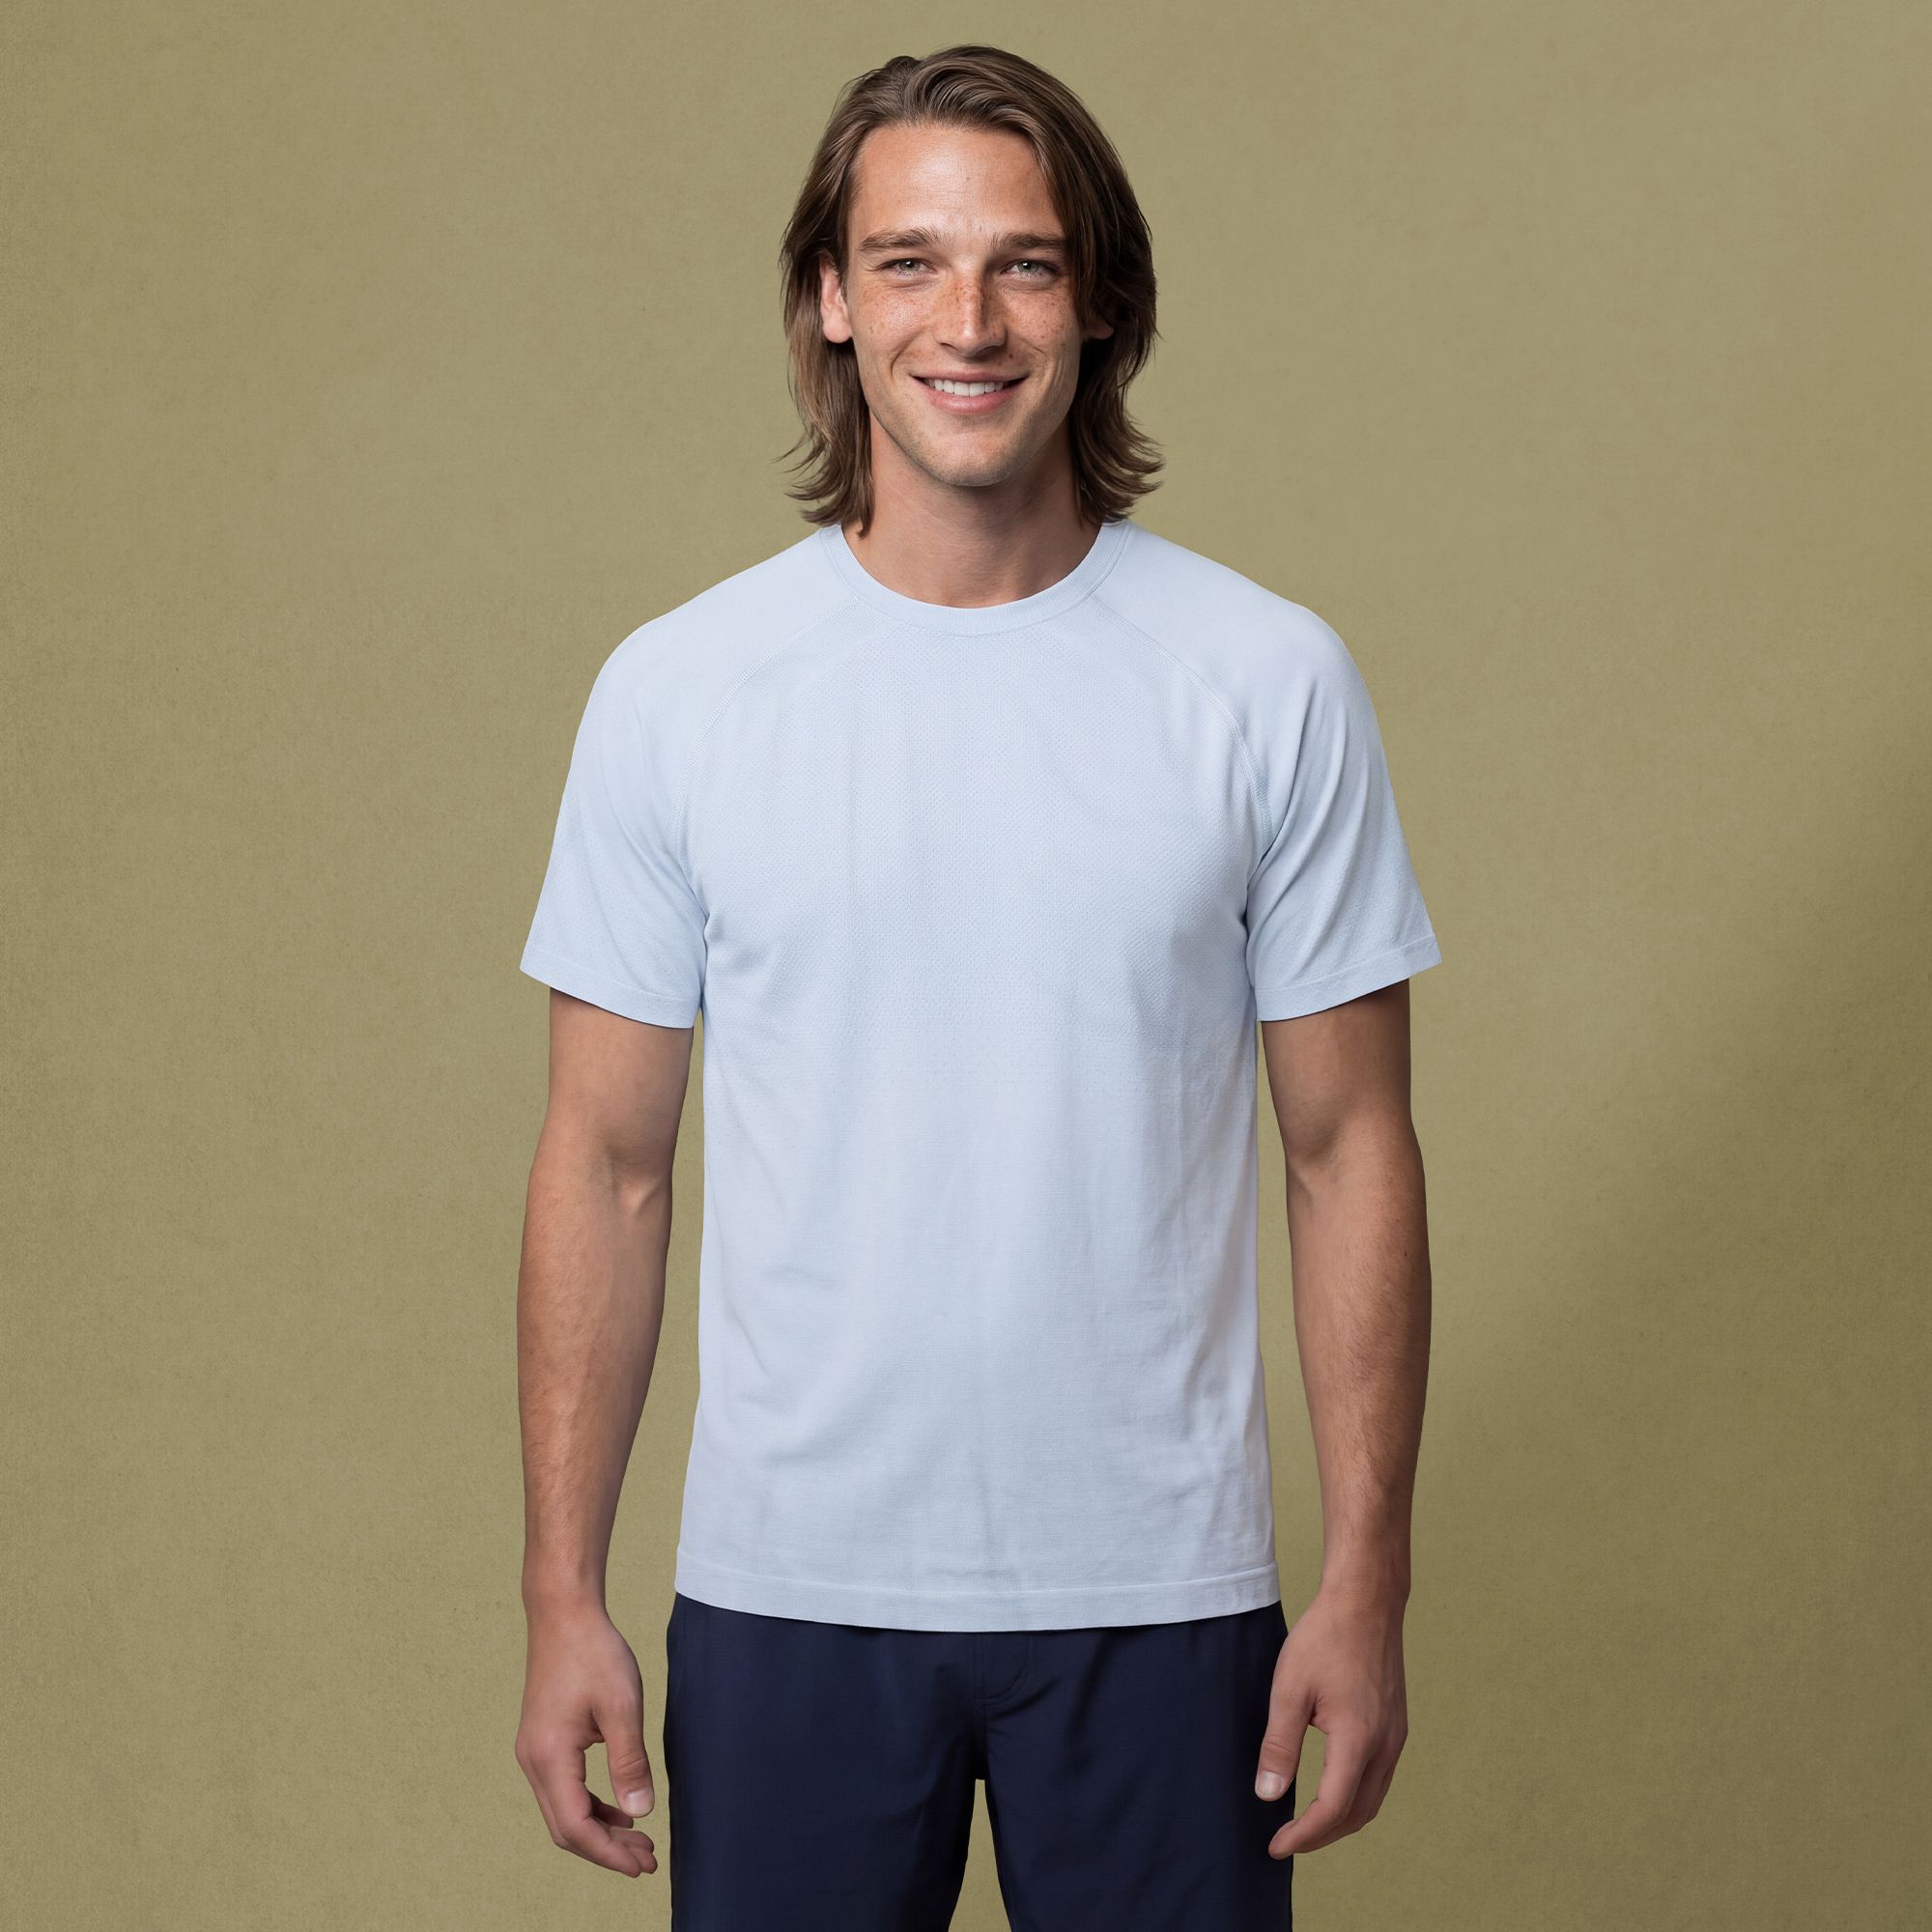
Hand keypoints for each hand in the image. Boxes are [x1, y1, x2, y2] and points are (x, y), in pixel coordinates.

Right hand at [514, 1597, 659, 1877]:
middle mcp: (534, 1761)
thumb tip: (640, 1814)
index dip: (609, 1853)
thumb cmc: (594, 1653)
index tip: (642, 1864)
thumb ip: (630, 1763)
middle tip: (647, 1860)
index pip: (576, 1827)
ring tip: (638, 1840)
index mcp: (550, 1757)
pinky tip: (619, 1807)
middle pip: (566, 1827)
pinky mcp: (542, 1741)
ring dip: (600, 1829)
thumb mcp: (622, 1706)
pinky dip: (591, 1805)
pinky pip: (563, 1790)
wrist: (563, 1614)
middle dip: (606, 1849)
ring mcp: (534, 1752)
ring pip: (563, 1811)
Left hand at [1253, 1586, 1408, 1857]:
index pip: (1332, 1809)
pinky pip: (1379, 1777)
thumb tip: (1268, 1795)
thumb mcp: (1289, 1689)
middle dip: (1323, 1835)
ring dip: (1341, 1819)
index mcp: (1358, 1740)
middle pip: (1358, 1814)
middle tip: (1288, 1840)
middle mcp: (1385, 1745)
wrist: (1366, 1602)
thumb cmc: (1324, 1638)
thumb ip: (1279, 1745)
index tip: (1275, 1846)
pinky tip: (1333, 1788)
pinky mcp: (1397, 1725)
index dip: (1304, 1835)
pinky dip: (1356, 1796)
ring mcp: (1396, 1736)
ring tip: (1307, 1823)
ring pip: (1373, 1798)